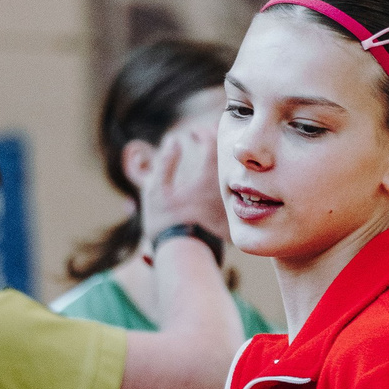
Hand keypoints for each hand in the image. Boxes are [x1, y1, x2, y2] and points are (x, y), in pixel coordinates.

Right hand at [139, 128, 228, 245]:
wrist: (182, 256)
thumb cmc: (166, 224)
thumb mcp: (157, 191)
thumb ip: (165, 163)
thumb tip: (173, 140)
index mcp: (206, 179)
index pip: (212, 144)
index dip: (203, 133)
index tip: (193, 132)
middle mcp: (222, 188)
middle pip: (227, 155)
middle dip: (217, 141)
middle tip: (206, 135)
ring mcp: (228, 200)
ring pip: (231, 171)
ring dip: (220, 158)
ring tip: (209, 152)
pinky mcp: (229, 212)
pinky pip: (231, 187)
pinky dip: (223, 175)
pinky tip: (212, 177)